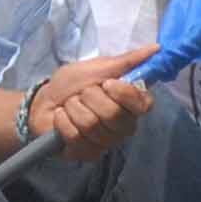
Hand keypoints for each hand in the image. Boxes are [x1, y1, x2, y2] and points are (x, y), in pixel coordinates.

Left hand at [33, 46, 155, 160]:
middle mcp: (124, 126)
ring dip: (73, 108)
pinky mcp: (88, 153)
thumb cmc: (72, 84)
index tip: (106, 84)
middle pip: (113, 115)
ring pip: (92, 125)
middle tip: (82, 94)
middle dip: (90, 97)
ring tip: (70, 105)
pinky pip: (76, 136)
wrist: (44, 101)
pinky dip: (63, 121)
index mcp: (131, 104)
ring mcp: (106, 142)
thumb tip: (157, 48)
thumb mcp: (98, 67)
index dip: (124, 94)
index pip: (143, 104)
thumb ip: (127, 61)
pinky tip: (61, 118)